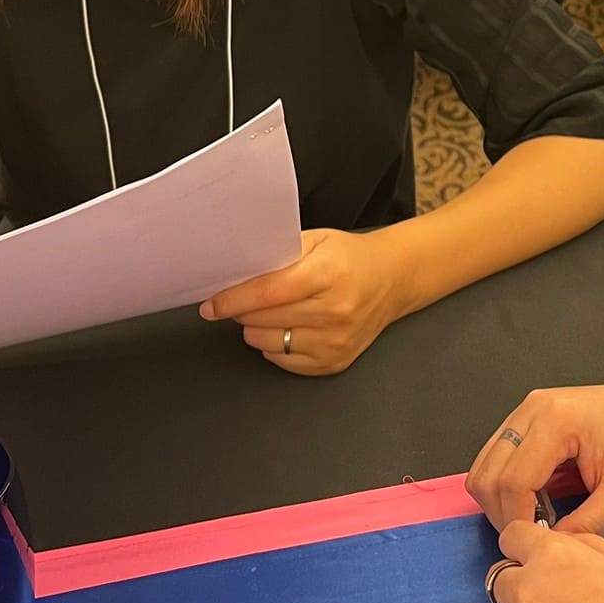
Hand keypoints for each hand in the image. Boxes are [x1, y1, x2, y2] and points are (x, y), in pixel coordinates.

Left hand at [201, 227, 409, 375]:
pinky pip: (282, 360)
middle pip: (262, 319)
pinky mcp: (334, 362)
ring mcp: (335, 341)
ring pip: (266, 343)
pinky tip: (289, 327)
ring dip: (258, 328)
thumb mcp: (316, 241)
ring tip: (274, 311)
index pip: (267, 293)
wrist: (391, 280)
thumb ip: (277, 254)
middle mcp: (335, 311)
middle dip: (243, 310)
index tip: (212, 304)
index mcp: (329, 274)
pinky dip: (275, 345)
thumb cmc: (350, 258)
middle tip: (247, 299)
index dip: (232, 300)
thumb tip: (235, 274)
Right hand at [467, 379, 603, 534]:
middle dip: (504, 513)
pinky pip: (497, 457)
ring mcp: (525, 409)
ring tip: (537, 518)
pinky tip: (538, 498)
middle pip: (488, 474)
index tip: (541, 544)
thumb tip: (549, 550)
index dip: (519, 520)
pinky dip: (507, 484)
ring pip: (484, 465)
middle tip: (536, 535)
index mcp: (556, 420)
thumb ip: (588, 525)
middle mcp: (531, 409)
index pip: (514, 481)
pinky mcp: (526, 416)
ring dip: (501, 500)